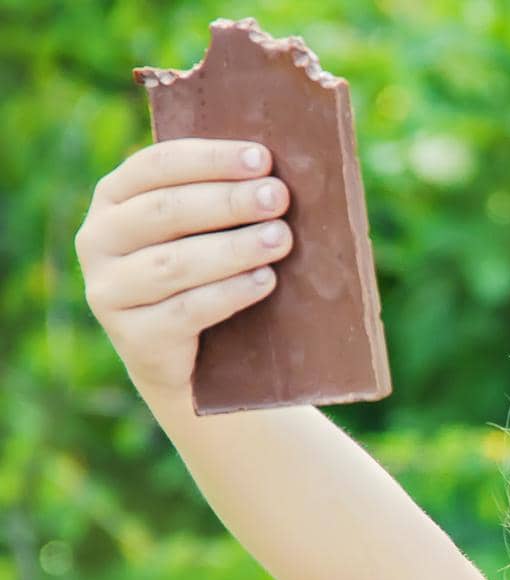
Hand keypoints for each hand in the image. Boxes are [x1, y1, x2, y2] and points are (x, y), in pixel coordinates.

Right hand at [74, 138, 293, 394]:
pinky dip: (230, 293)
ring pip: (174, 263)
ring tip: (281, 238)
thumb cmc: (204, 276)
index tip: (262, 159)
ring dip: (234, 247)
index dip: (210, 159)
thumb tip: (274, 170)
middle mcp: (99, 240)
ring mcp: (109, 290)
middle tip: (277, 197)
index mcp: (114, 198)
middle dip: (228, 201)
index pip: (157, 165)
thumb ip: (218, 197)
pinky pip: (186, 310)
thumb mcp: (201, 231)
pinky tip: (265, 281)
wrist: (187, 361)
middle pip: (165, 211)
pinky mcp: (134, 337)